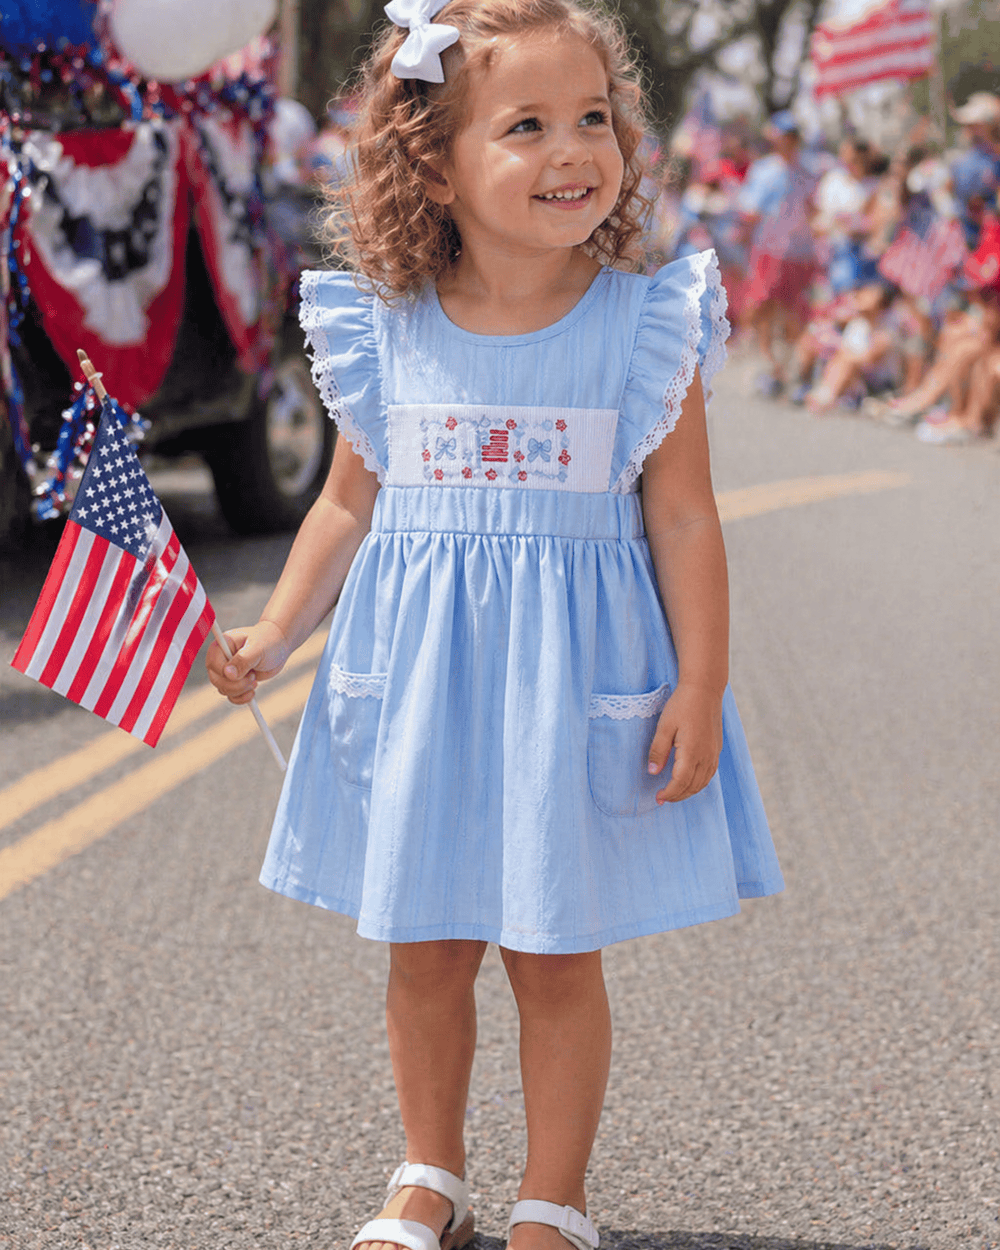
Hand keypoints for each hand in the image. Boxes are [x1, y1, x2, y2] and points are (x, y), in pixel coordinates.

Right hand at [205, 620, 290, 704]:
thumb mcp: (258, 649)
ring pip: (223, 689)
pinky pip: (230, 695)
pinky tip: (252, 692)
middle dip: (235, 685)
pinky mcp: (235, 681)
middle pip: (216, 680)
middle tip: (253, 678)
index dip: (226, 673)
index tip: (246, 671)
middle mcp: (221, 658)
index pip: (213, 664)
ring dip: (240, 690)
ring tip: (255, 680)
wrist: (280, 646)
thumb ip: (243, 660)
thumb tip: (227, 674)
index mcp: (222, 644)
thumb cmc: (268, 642)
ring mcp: (227, 671)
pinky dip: (241, 698)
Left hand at [647, 683, 722, 803]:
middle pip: (693, 786)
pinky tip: (689, 781)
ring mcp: (714, 753)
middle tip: (663, 799)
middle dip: (677, 796)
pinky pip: (710, 774)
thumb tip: (653, 772)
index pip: (680, 782)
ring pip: (703, 782)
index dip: (669, 794)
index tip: (658, 798)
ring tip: (674, 793)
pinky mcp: (717, 748)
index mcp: (692, 752)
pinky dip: (699, 783)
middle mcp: (706, 756)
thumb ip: (658, 751)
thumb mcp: (664, 726)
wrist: (704, 689)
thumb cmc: (682, 705)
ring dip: (689, 791)